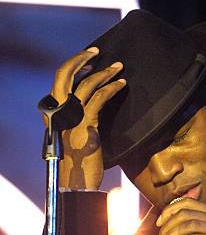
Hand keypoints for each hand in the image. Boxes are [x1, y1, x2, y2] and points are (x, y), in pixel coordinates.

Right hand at [47, 47, 126, 188]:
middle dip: (81, 59)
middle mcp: (59, 111)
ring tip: (119, 67)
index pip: (60, 81)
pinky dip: (112, 88)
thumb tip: (97, 106)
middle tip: (97, 51)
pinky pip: (99, 98)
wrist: (78, 183)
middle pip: (65, 74)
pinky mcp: (86, 124)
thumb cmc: (80, 164)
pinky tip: (122, 84)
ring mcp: (71, 117)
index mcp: (55, 113)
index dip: (73, 66)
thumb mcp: (79, 137)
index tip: (87, 59)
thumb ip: (83, 120)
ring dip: (104, 72)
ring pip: (86, 84)